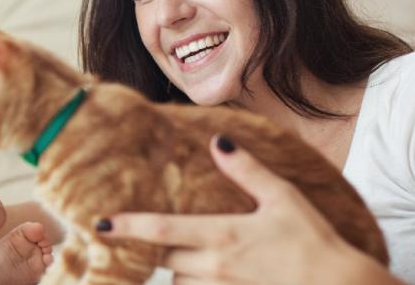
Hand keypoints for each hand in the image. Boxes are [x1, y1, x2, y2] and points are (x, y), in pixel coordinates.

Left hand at [97, 135, 365, 284]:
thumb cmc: (314, 243)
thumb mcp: (284, 199)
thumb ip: (248, 171)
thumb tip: (219, 143)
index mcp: (223, 235)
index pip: (161, 231)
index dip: (128, 227)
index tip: (100, 223)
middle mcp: (216, 266)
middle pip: (163, 259)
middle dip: (151, 249)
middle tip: (142, 235)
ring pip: (178, 283)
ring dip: (176, 271)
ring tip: (185, 256)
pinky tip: (204, 275)